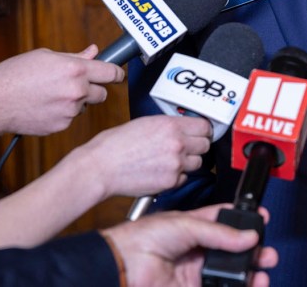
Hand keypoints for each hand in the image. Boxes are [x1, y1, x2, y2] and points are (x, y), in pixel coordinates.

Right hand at [0, 45, 121, 135]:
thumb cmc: (15, 75)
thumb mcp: (46, 56)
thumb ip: (75, 57)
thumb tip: (94, 52)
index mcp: (76, 70)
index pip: (111, 73)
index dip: (117, 73)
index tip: (117, 75)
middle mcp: (77, 91)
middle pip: (102, 93)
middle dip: (94, 89)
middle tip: (77, 85)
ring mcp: (70, 111)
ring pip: (84, 106)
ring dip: (75, 101)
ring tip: (51, 94)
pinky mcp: (61, 126)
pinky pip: (70, 118)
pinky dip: (62, 113)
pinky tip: (45, 106)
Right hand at [76, 115, 212, 198]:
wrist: (101, 167)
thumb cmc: (115, 144)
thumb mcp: (145, 123)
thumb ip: (168, 126)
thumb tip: (182, 129)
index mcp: (171, 125)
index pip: (205, 126)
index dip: (203, 131)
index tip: (199, 133)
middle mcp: (177, 143)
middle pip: (205, 145)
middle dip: (197, 146)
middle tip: (185, 148)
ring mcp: (175, 164)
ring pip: (197, 163)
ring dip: (188, 162)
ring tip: (169, 161)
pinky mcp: (170, 182)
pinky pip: (184, 178)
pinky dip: (176, 177)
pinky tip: (161, 172)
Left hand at [100, 205, 277, 286]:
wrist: (124, 265)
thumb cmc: (143, 237)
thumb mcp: (186, 224)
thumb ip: (219, 232)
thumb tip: (248, 235)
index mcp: (195, 226)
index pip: (226, 222)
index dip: (245, 221)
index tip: (263, 220)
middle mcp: (198, 249)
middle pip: (233, 251)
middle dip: (253, 252)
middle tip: (267, 254)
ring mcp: (196, 272)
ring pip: (230, 274)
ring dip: (249, 275)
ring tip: (262, 274)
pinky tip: (248, 286)